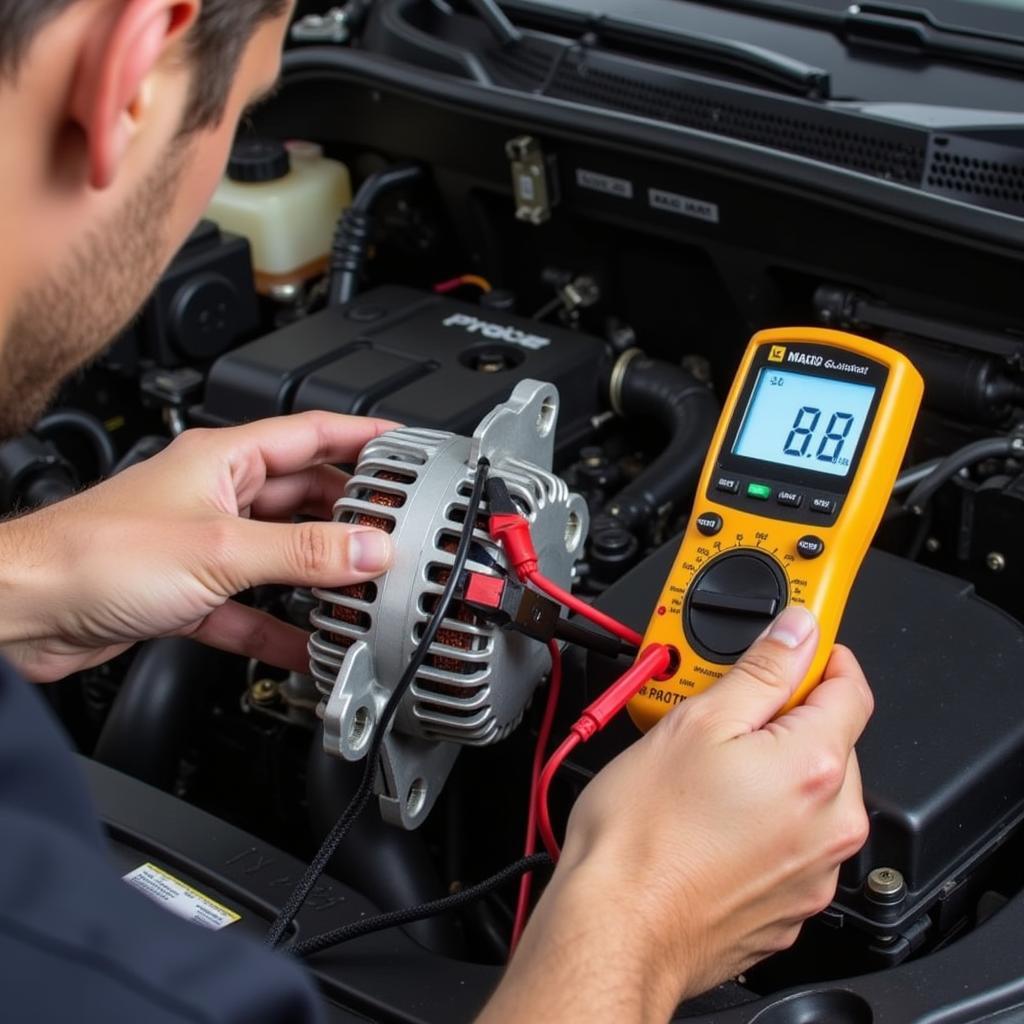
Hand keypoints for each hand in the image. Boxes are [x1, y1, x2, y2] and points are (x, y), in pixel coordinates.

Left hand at [0, 412, 396, 680]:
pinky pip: (251, 607)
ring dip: (318, 576)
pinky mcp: (188, 591)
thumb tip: (369, 550)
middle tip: (396, 534)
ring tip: (362, 590)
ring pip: (280, 556)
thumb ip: (302, 554)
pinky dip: (278, 626)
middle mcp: (216, 496)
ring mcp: (204, 545)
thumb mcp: (219, 549)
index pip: (312, 434)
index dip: (363, 436)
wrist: (23, 611)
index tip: (406, 449)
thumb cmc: (94, 554)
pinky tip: (305, 644)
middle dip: (350, 518)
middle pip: (303, 498)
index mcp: (224, 460)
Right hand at [481, 607, 871, 1022]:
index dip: (822, 656)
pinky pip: (792, 842)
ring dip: (773, 770)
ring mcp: (815, 873)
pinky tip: (712, 817)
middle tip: (725, 713)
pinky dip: (765, 821)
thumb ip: (760, 670)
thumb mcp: (696, 721)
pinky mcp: (791, 906)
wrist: (617, 928)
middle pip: (831, 742)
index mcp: (815, 769)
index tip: (794, 647)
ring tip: (706, 769)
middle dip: (785, 719)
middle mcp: (831, 825)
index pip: (851, 688)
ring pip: (810, 794)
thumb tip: (796, 633)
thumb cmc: (643, 836)